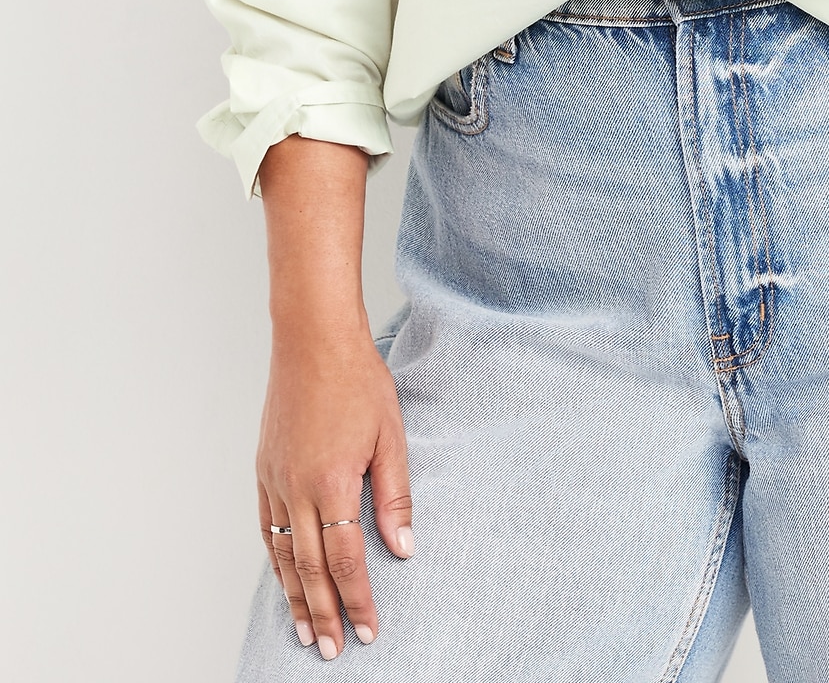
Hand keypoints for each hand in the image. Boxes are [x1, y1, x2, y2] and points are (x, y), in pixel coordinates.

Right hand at [257, 326, 412, 657]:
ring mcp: (275, 480)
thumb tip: (402, 548)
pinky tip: (283, 577)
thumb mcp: (391, 436)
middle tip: (333, 651)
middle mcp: (297, 489)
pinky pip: (267, 528)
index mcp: (333, 484)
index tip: (369, 630)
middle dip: (324, 614)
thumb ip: (395, 496)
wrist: (312, 339)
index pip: (346, 560)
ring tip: (305, 631)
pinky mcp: (264, 469)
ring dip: (294, 597)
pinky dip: (275, 560)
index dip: (358, 600)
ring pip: (283, 555)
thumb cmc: (358, 380)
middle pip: (310, 569)